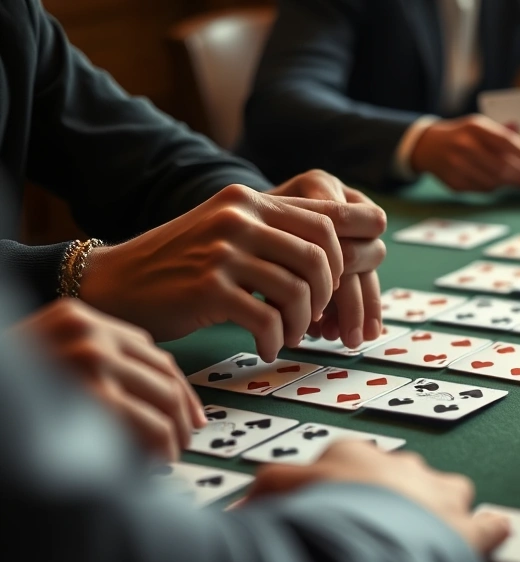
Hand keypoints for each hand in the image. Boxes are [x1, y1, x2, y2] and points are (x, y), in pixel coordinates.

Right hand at [12, 299, 203, 459]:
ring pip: (163, 401)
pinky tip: (158, 462)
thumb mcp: (49, 355)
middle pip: (163, 376)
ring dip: (174, 435)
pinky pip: (149, 426)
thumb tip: (151, 397)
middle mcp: (88, 334)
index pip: (152, 353)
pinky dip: (160, 448)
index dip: (179, 387)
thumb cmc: (9, 387)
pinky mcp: (90, 397)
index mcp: (79, 319)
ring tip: (173, 454)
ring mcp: (89, 362)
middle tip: (187, 438)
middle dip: (181, 414)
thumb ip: (93, 362)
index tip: (193, 412)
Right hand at [80, 171, 387, 360]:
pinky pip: (268, 319)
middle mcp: (239, 218)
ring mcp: (223, 251)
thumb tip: (341, 248)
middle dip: (327, 295)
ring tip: (290, 334)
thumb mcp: (228, 229)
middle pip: (321, 257)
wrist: (117, 282)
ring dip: (302, 322)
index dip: (347, 257)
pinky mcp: (209, 288)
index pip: (326, 220)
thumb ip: (276, 229)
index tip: (340, 284)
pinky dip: (276, 340)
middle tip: (313, 315)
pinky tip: (268, 346)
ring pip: (298, 290)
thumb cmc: (182, 263)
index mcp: (250, 200)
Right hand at [247, 441, 509, 553]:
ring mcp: (438, 496)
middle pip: (397, 478)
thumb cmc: (319, 519)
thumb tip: (243, 503)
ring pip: (446, 494)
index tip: (332, 512)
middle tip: (374, 532)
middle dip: (390, 501)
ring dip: (438, 513)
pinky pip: (489, 524)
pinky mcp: (469, 529)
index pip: (346, 463)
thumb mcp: (279, 498)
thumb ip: (267, 491)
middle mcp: (401, 467)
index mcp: (354, 455)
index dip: (337, 490)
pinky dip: (486, 533)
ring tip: (423, 541)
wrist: (365, 548)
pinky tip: (481, 540)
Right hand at [411, 115, 519, 191]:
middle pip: (500, 166)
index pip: (506, 142)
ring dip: (508, 184)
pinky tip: (497, 184)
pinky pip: (481, 190)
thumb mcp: (479, 126)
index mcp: (474, 127)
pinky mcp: (453, 182)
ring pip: (492, 181)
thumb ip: (502, 133)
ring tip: (517, 182)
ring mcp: (456, 165)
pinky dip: (493, 188)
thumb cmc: (463, 135)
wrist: (428, 146)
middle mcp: (464, 145)